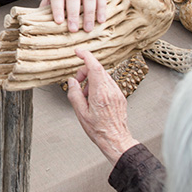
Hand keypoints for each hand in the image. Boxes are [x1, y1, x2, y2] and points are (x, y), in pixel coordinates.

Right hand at [66, 48, 137, 163]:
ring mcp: (117, 92)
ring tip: (86, 96)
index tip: (78, 52)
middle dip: (85, 72)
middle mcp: (111, 90)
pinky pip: (108, 83)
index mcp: (100, 93)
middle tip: (77, 84)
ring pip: (103, 76)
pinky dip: (98, 85)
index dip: (86, 56)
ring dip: (91, 80)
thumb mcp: (80, 113)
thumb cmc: (99, 130)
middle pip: (97, 70)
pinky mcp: (120, 96)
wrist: (116, 140)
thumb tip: (72, 82)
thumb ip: (74, 94)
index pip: (94, 66)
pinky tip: (94, 98)